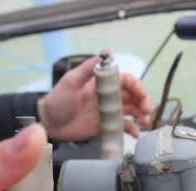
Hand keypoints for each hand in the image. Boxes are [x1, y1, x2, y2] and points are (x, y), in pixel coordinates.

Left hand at [38, 56, 152, 140]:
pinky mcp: (105, 126)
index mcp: (102, 83)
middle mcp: (108, 96)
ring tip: (146, 122)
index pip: (126, 81)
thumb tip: (104, 53)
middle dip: (143, 102)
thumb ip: (87, 69)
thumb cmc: (58, 100)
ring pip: (131, 111)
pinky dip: (131, 129)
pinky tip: (135, 133)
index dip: (137, 86)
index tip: (141, 95)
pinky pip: (122, 126)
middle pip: (133, 96)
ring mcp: (108, 111)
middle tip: (147, 111)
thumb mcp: (70, 82)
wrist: (48, 123)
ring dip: (142, 115)